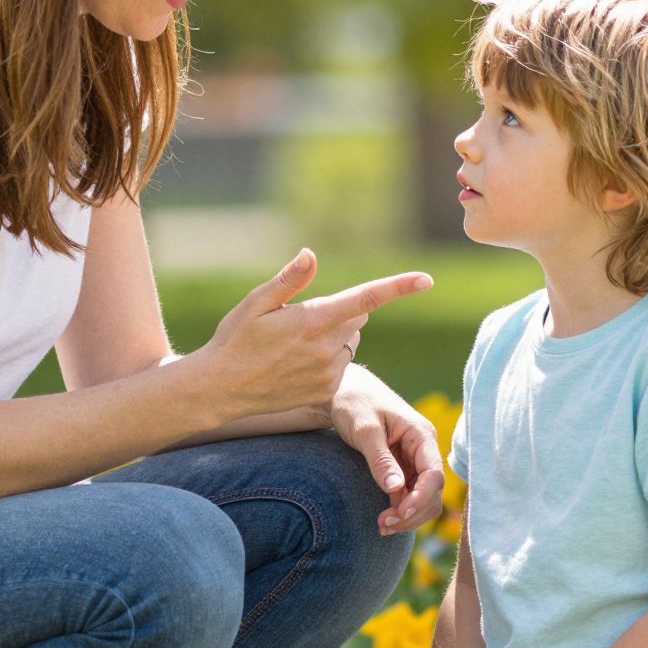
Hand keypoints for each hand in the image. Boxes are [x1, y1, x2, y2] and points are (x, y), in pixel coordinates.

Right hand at [197, 249, 431, 420]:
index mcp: (313, 320)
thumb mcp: (255, 303)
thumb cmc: (234, 340)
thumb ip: (288, 281)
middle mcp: (327, 348)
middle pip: (357, 318)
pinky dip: (327, 361)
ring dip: (333, 337)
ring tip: (292, 346)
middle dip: (340, 312)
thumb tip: (310, 254)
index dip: (399, 287)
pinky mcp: (326, 392)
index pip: (366, 298)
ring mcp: (328, 373)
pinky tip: (295, 365)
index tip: (426, 279)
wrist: (221, 389)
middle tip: (301, 320)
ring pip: (349, 343)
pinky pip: (341, 366)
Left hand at [330, 369, 446, 534]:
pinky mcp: (402, 468)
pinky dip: (400, 510)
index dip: (420, 499)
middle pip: (433, 492)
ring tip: (382, 526)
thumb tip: (395, 489)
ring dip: (407, 516)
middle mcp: (423, 449)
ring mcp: (414, 460)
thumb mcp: (365, 430)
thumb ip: (380, 459)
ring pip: (423, 498)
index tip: (399, 514)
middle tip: (384, 524)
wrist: (342, 391)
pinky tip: (384, 521)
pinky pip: (409, 495)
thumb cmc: (354, 403)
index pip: (434, 475)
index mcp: (421, 435)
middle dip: (413, 512)